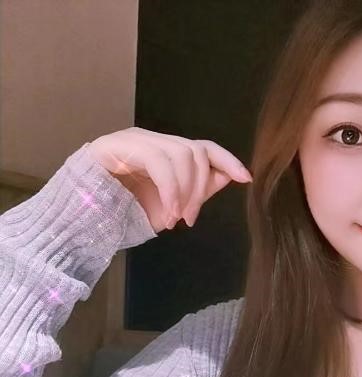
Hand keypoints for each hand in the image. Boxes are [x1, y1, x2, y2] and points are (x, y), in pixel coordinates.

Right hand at [86, 126, 252, 232]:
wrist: (81, 218)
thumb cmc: (124, 212)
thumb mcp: (170, 206)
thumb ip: (197, 191)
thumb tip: (227, 177)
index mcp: (168, 153)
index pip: (205, 147)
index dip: (228, 160)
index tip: (246, 178)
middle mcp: (154, 140)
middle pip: (196, 153)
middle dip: (200, 189)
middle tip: (190, 218)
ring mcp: (135, 139)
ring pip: (180, 155)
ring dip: (184, 192)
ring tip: (175, 218)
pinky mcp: (117, 144)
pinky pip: (157, 161)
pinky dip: (169, 189)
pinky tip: (167, 212)